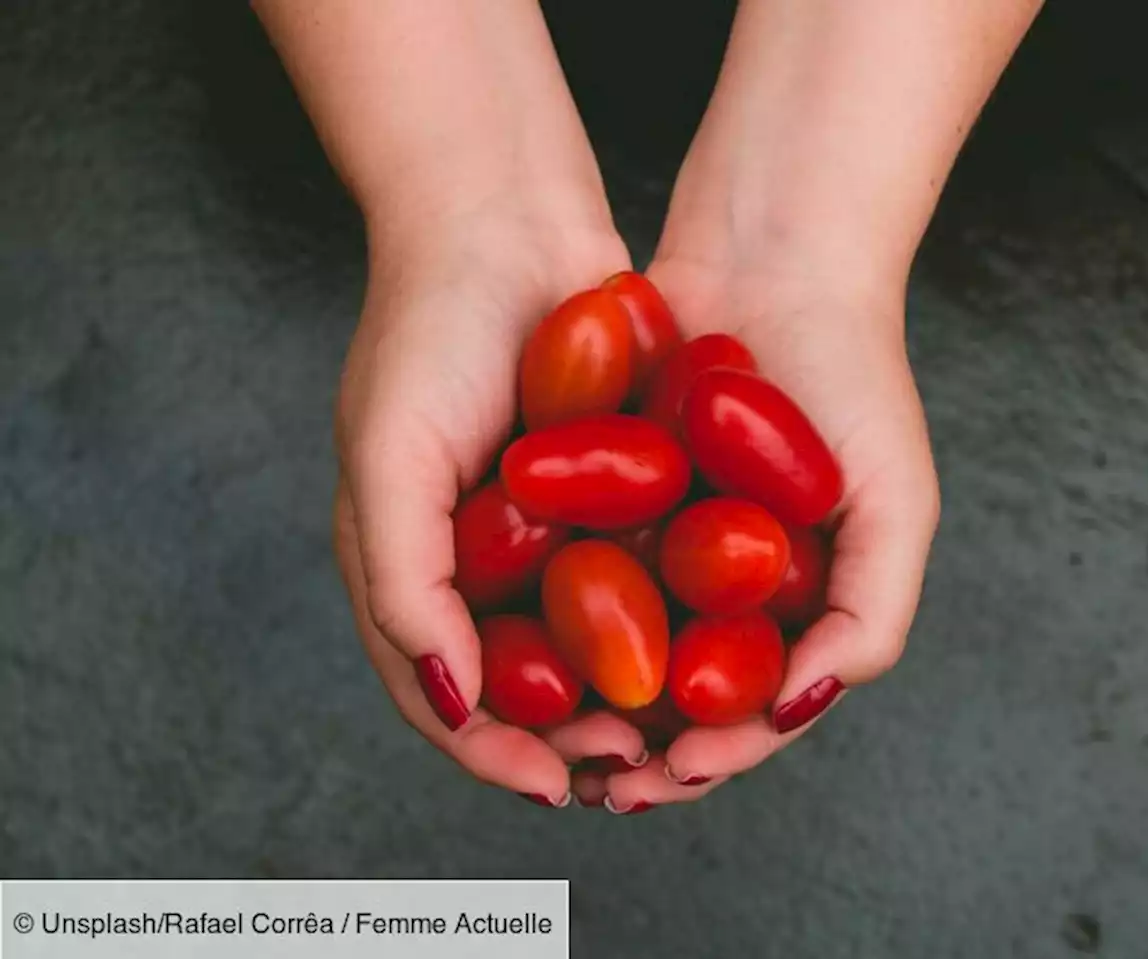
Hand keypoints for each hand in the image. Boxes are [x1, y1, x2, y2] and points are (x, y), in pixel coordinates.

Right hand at [332, 210, 647, 805]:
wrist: (506, 219)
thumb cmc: (428, 331)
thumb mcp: (388, 456)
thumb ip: (401, 581)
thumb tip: (452, 700)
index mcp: (409, 564)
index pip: (445, 693)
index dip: (494, 751)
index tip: (554, 784)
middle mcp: (476, 557)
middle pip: (524, 684)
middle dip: (572, 738)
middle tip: (631, 765)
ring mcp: (542, 524)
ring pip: (587, 643)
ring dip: (624, 695)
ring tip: (672, 730)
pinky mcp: (604, 487)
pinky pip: (632, 573)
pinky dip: (660, 619)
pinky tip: (703, 648)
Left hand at [600, 255, 940, 810]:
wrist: (773, 255)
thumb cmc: (855, 376)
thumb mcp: (896, 500)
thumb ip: (874, 612)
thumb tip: (799, 707)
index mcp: (794, 601)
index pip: (752, 708)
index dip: (715, 754)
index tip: (673, 772)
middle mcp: (723, 581)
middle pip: (672, 692)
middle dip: (635, 745)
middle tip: (595, 775)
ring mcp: (663, 538)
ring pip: (612, 644)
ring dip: (581, 697)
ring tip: (547, 731)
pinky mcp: (605, 493)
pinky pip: (572, 564)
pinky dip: (547, 608)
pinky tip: (513, 639)